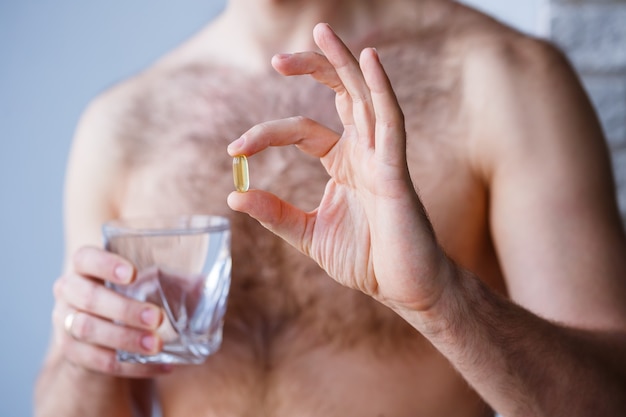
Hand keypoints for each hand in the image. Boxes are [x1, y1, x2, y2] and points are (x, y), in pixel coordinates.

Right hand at [52, 246, 169, 376]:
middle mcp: (68, 292)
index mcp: (84, 268)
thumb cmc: (128, 300)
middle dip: (124, 308)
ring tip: (157, 344)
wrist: (99, 339)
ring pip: (88, 330)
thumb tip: (205, 284)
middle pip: (88, 297)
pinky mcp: (72, 354)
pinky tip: (161, 365)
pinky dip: (132, 366)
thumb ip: (171, 281)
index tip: (132, 273)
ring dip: (126, 338)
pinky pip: (98, 362)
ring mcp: (64, 324)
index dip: (105, 264)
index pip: (85, 257)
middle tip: (158, 318)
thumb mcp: (144, 286)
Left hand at [227, 23, 451, 312]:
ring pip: (364, 96)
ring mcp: (382, 156)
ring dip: (343, 62)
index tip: (234, 149)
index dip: (266, 134)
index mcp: (343, 163)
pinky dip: (381, 89)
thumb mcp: (309, 235)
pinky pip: (390, 121)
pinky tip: (369, 60)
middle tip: (275, 59)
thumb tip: (233, 194)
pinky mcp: (396, 170)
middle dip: (311, 69)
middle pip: (339, 94)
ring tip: (322, 30)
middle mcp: (363, 151)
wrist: (404, 289)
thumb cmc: (365, 260)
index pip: (301, 131)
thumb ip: (275, 214)